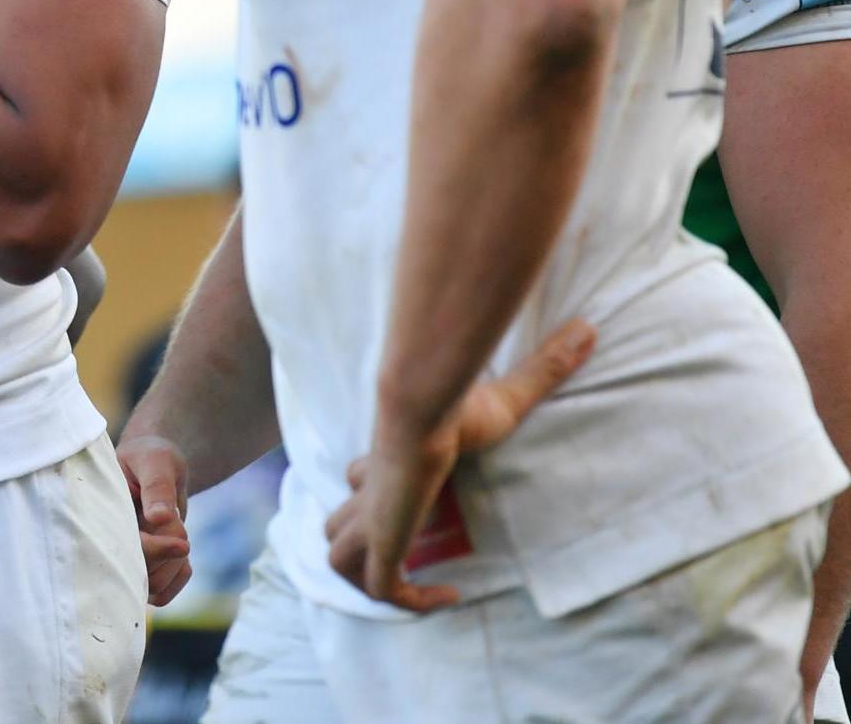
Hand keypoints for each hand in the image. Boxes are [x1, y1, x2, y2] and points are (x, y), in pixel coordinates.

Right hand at [117, 433, 192, 605]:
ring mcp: (123, 559)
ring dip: (175, 564)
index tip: (183, 543)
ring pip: (153, 588)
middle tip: (173, 517)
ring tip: (175, 528)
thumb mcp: (156, 461)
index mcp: (102, 514)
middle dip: (169, 550)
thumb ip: (157, 487)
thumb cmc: (151, 457)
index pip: (123, 548)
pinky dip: (179, 575)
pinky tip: (180, 550)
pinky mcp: (139, 571)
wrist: (156, 466)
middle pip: (140, 574)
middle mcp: (108, 541)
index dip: (154, 550)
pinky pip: (162, 593)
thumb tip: (159, 518)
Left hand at [326, 319, 594, 610]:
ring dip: (370, 573)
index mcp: (388, 461)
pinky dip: (407, 601)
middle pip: (342, 522)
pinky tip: (447, 596)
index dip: (375, 493)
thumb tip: (587, 328)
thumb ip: (543, 367)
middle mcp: (373, 491)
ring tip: (412, 580)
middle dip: (365, 541)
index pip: (361, 479)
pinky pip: (380, 588)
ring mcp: (373, 520)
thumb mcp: (506, 394)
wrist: (420, 406)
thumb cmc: (454, 402)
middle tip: (409, 552)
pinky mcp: (383, 544)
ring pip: (341, 556)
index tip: (418, 506)